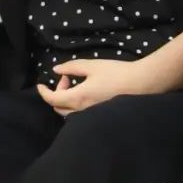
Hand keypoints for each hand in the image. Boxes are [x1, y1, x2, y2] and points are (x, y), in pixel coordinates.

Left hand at [36, 59, 152, 116]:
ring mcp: (91, 116)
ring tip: (77, 83)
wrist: (141, 84)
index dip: (43, 92)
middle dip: (57, 92)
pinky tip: (86, 91)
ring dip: (67, 99)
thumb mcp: (92, 66)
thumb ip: (71, 67)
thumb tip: (56, 70)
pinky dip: (76, 104)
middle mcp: (82, 111)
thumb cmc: (116, 73)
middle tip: (67, 78)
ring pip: (69, 113)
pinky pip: (80, 114)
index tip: (40, 84)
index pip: (52, 100)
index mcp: (77, 98)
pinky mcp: (99, 116)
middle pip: (59, 108)